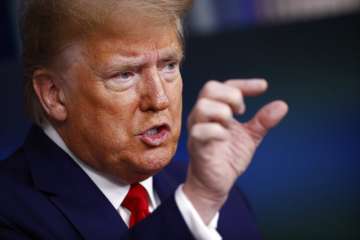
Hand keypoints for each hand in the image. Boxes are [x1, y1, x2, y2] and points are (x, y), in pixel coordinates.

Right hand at [183, 79, 287, 223]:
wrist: (216, 183)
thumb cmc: (228, 157)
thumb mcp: (250, 136)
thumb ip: (263, 121)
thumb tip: (282, 105)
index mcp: (215, 110)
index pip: (224, 86)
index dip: (244, 83)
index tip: (264, 86)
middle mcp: (203, 116)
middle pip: (209, 88)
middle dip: (231, 95)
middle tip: (243, 110)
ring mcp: (197, 129)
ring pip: (202, 107)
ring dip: (222, 111)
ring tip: (232, 123)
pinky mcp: (196, 146)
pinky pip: (200, 131)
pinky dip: (215, 131)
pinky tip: (225, 137)